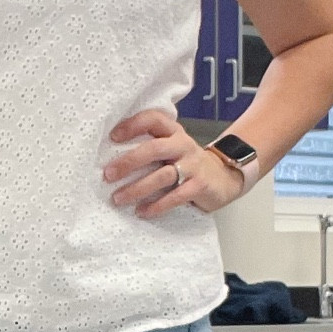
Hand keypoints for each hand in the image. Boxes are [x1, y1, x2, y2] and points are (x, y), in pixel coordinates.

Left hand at [104, 109, 248, 218]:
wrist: (224, 177)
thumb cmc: (187, 163)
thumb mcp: (172, 148)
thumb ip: (151, 147)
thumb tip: (112, 158)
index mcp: (174, 132)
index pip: (153, 119)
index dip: (132, 125)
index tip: (112, 136)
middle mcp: (183, 145)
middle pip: (154, 149)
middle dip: (128, 162)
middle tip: (108, 174)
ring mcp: (193, 166)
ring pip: (162, 176)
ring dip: (137, 188)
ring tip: (118, 198)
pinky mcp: (199, 186)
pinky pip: (175, 197)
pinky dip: (156, 206)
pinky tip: (141, 212)